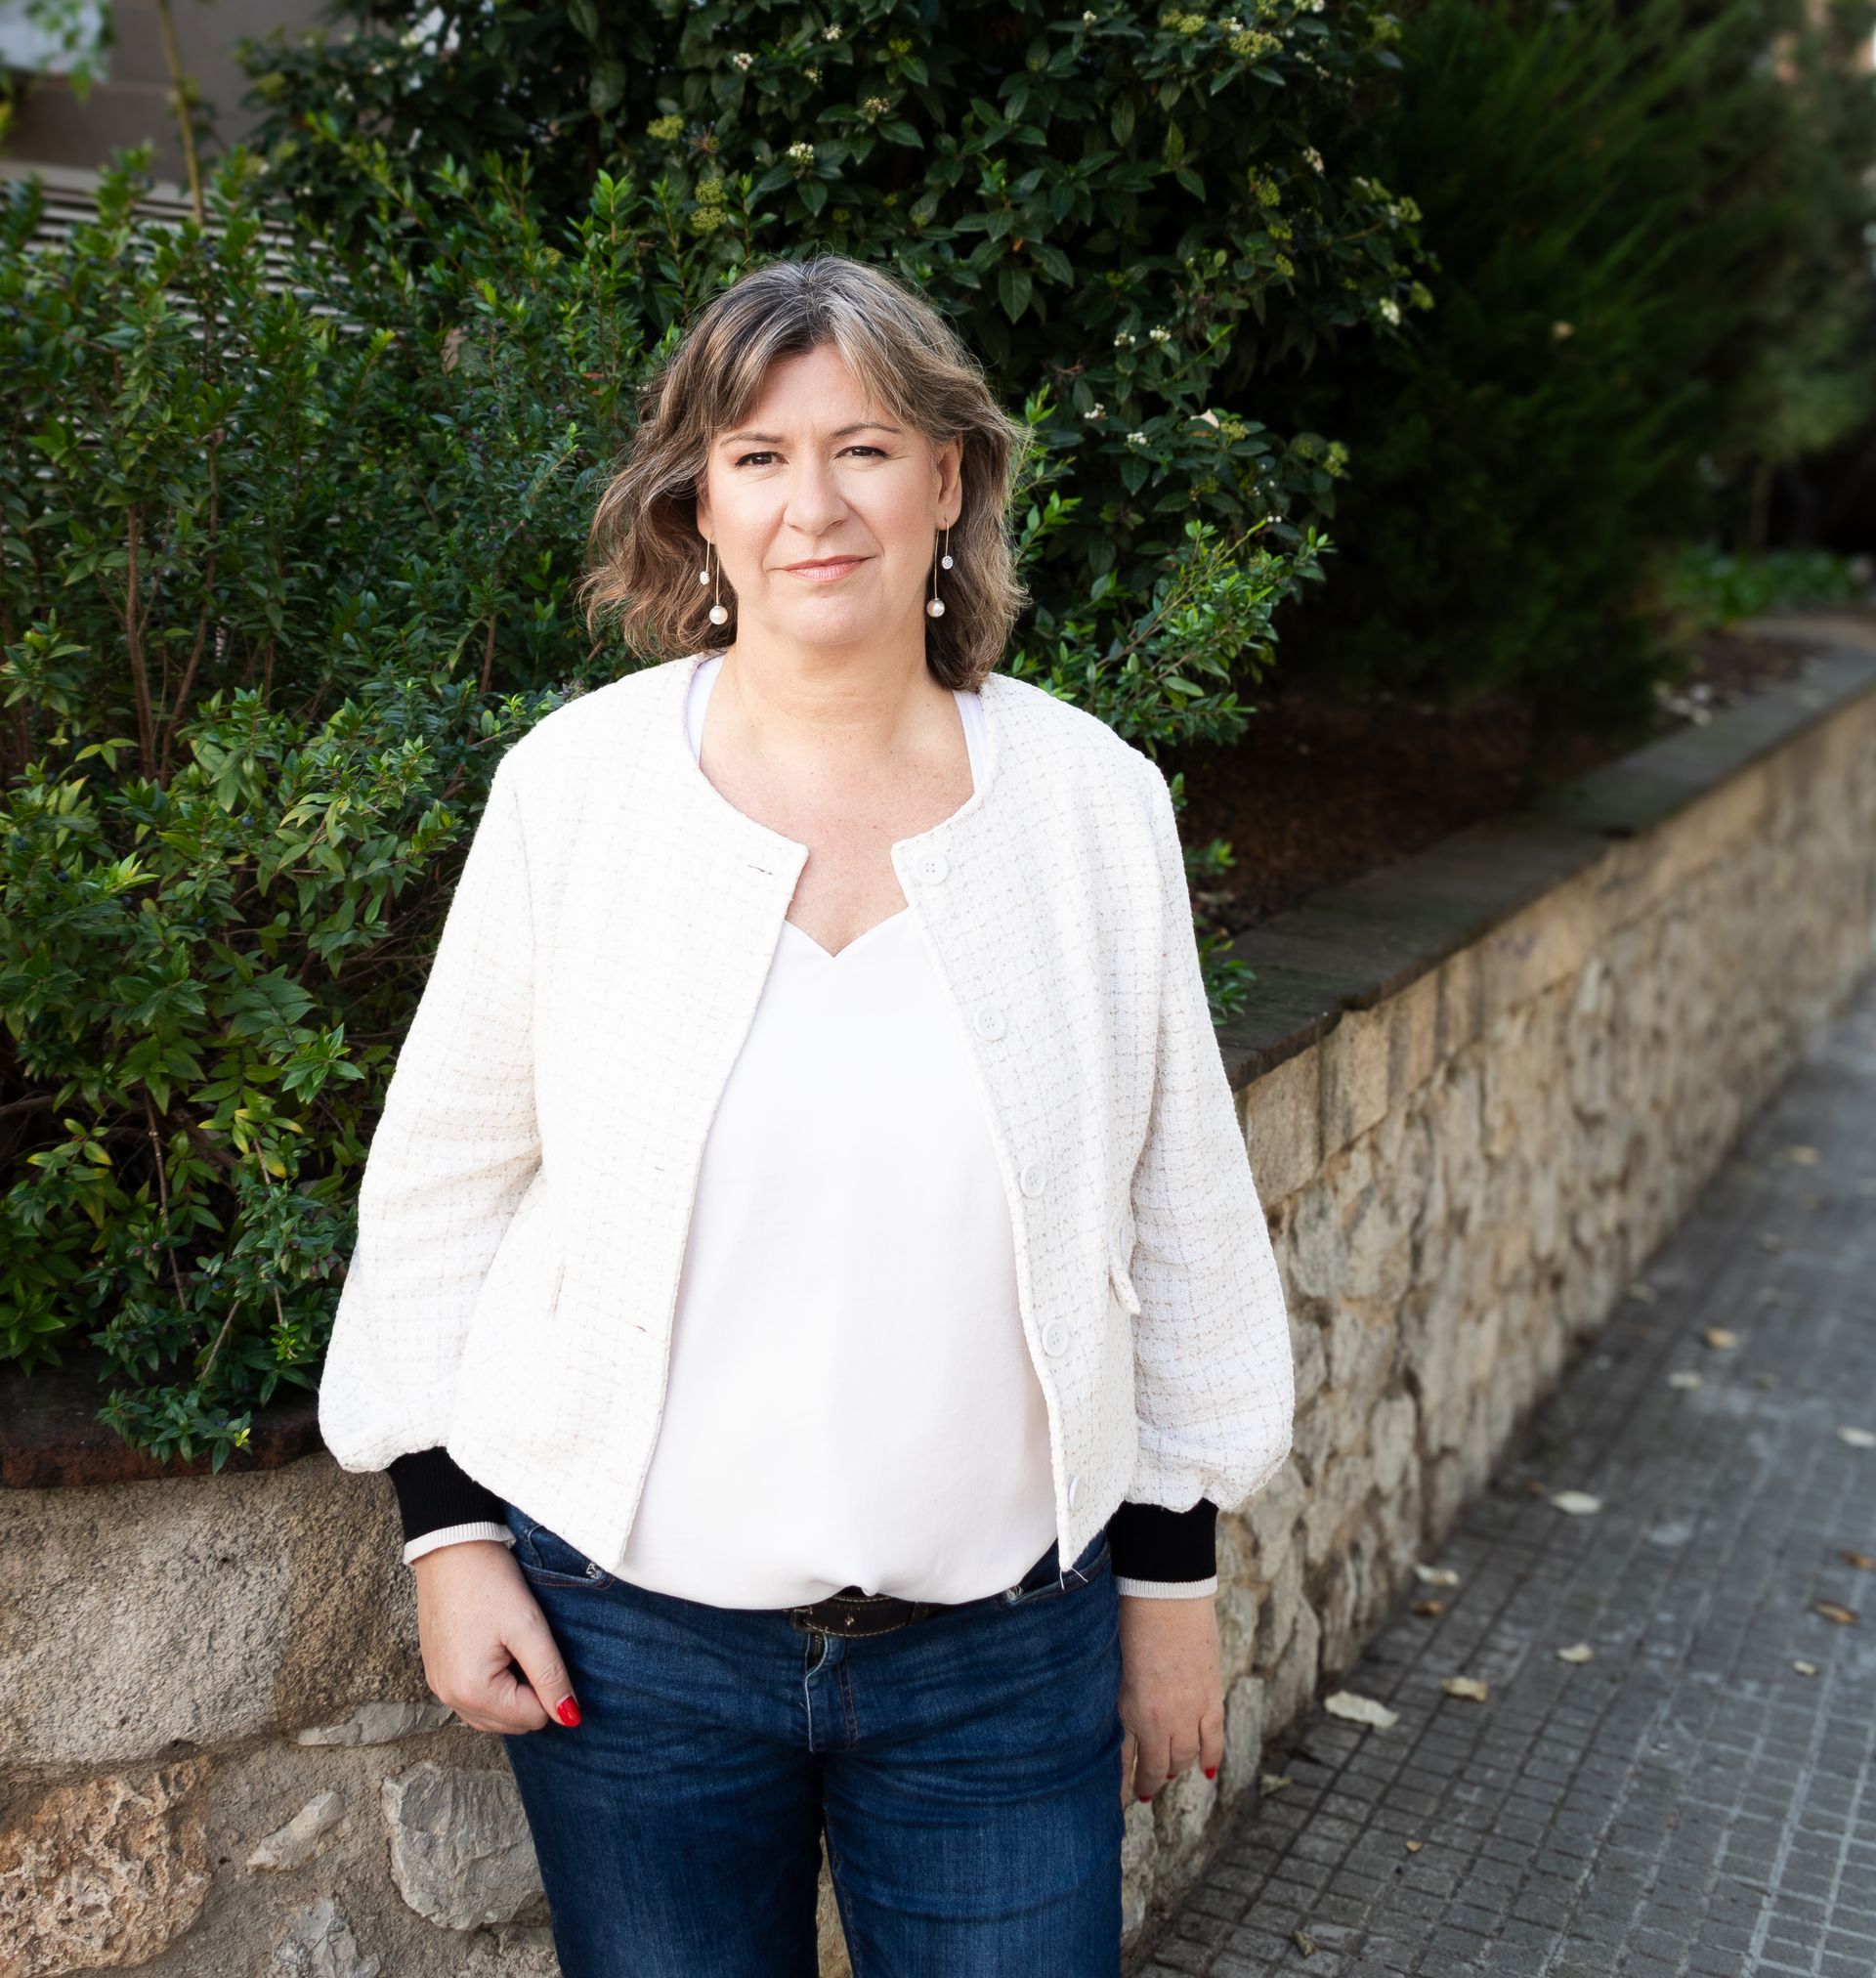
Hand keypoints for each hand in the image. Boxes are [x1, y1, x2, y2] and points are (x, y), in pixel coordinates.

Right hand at [410, 1540, 582, 1734]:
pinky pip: (472, 1699)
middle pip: (510, 1723)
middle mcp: (449, 1698)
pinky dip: (490, 1685)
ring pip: (491, 1715)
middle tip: (525, 1646)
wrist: (450, 1546)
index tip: (539, 1647)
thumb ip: (551, 1677)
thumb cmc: (489, 1583)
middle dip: (528, 1692)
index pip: (532, 1718)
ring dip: (510, 1691)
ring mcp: (439, 1687)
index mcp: (472, 1691)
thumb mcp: (529, 1627)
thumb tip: (570, 1718)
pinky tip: (494, 1648)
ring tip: (510, 1645)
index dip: (548, 1686)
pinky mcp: (437, 1673)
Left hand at [1116, 1593, 1223, 1806]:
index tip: (1121, 1801)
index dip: (1124, 1787)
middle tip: (1145, 1788)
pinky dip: (1211, 1758)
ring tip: (1168, 1773)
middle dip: (1151, 1780)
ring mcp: (1190, 1711)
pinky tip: (1207, 1771)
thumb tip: (1119, 1736)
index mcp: (1131, 1714)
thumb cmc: (1129, 1626)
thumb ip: (1118, 1707)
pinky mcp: (1212, 1697)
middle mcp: (1161, 1721)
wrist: (1164, 1597)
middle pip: (1159, 1764)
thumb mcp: (1112, 1673)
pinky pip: (1214, 1739)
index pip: (1127, 1764)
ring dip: (1176, 1768)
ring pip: (1186, 1756)